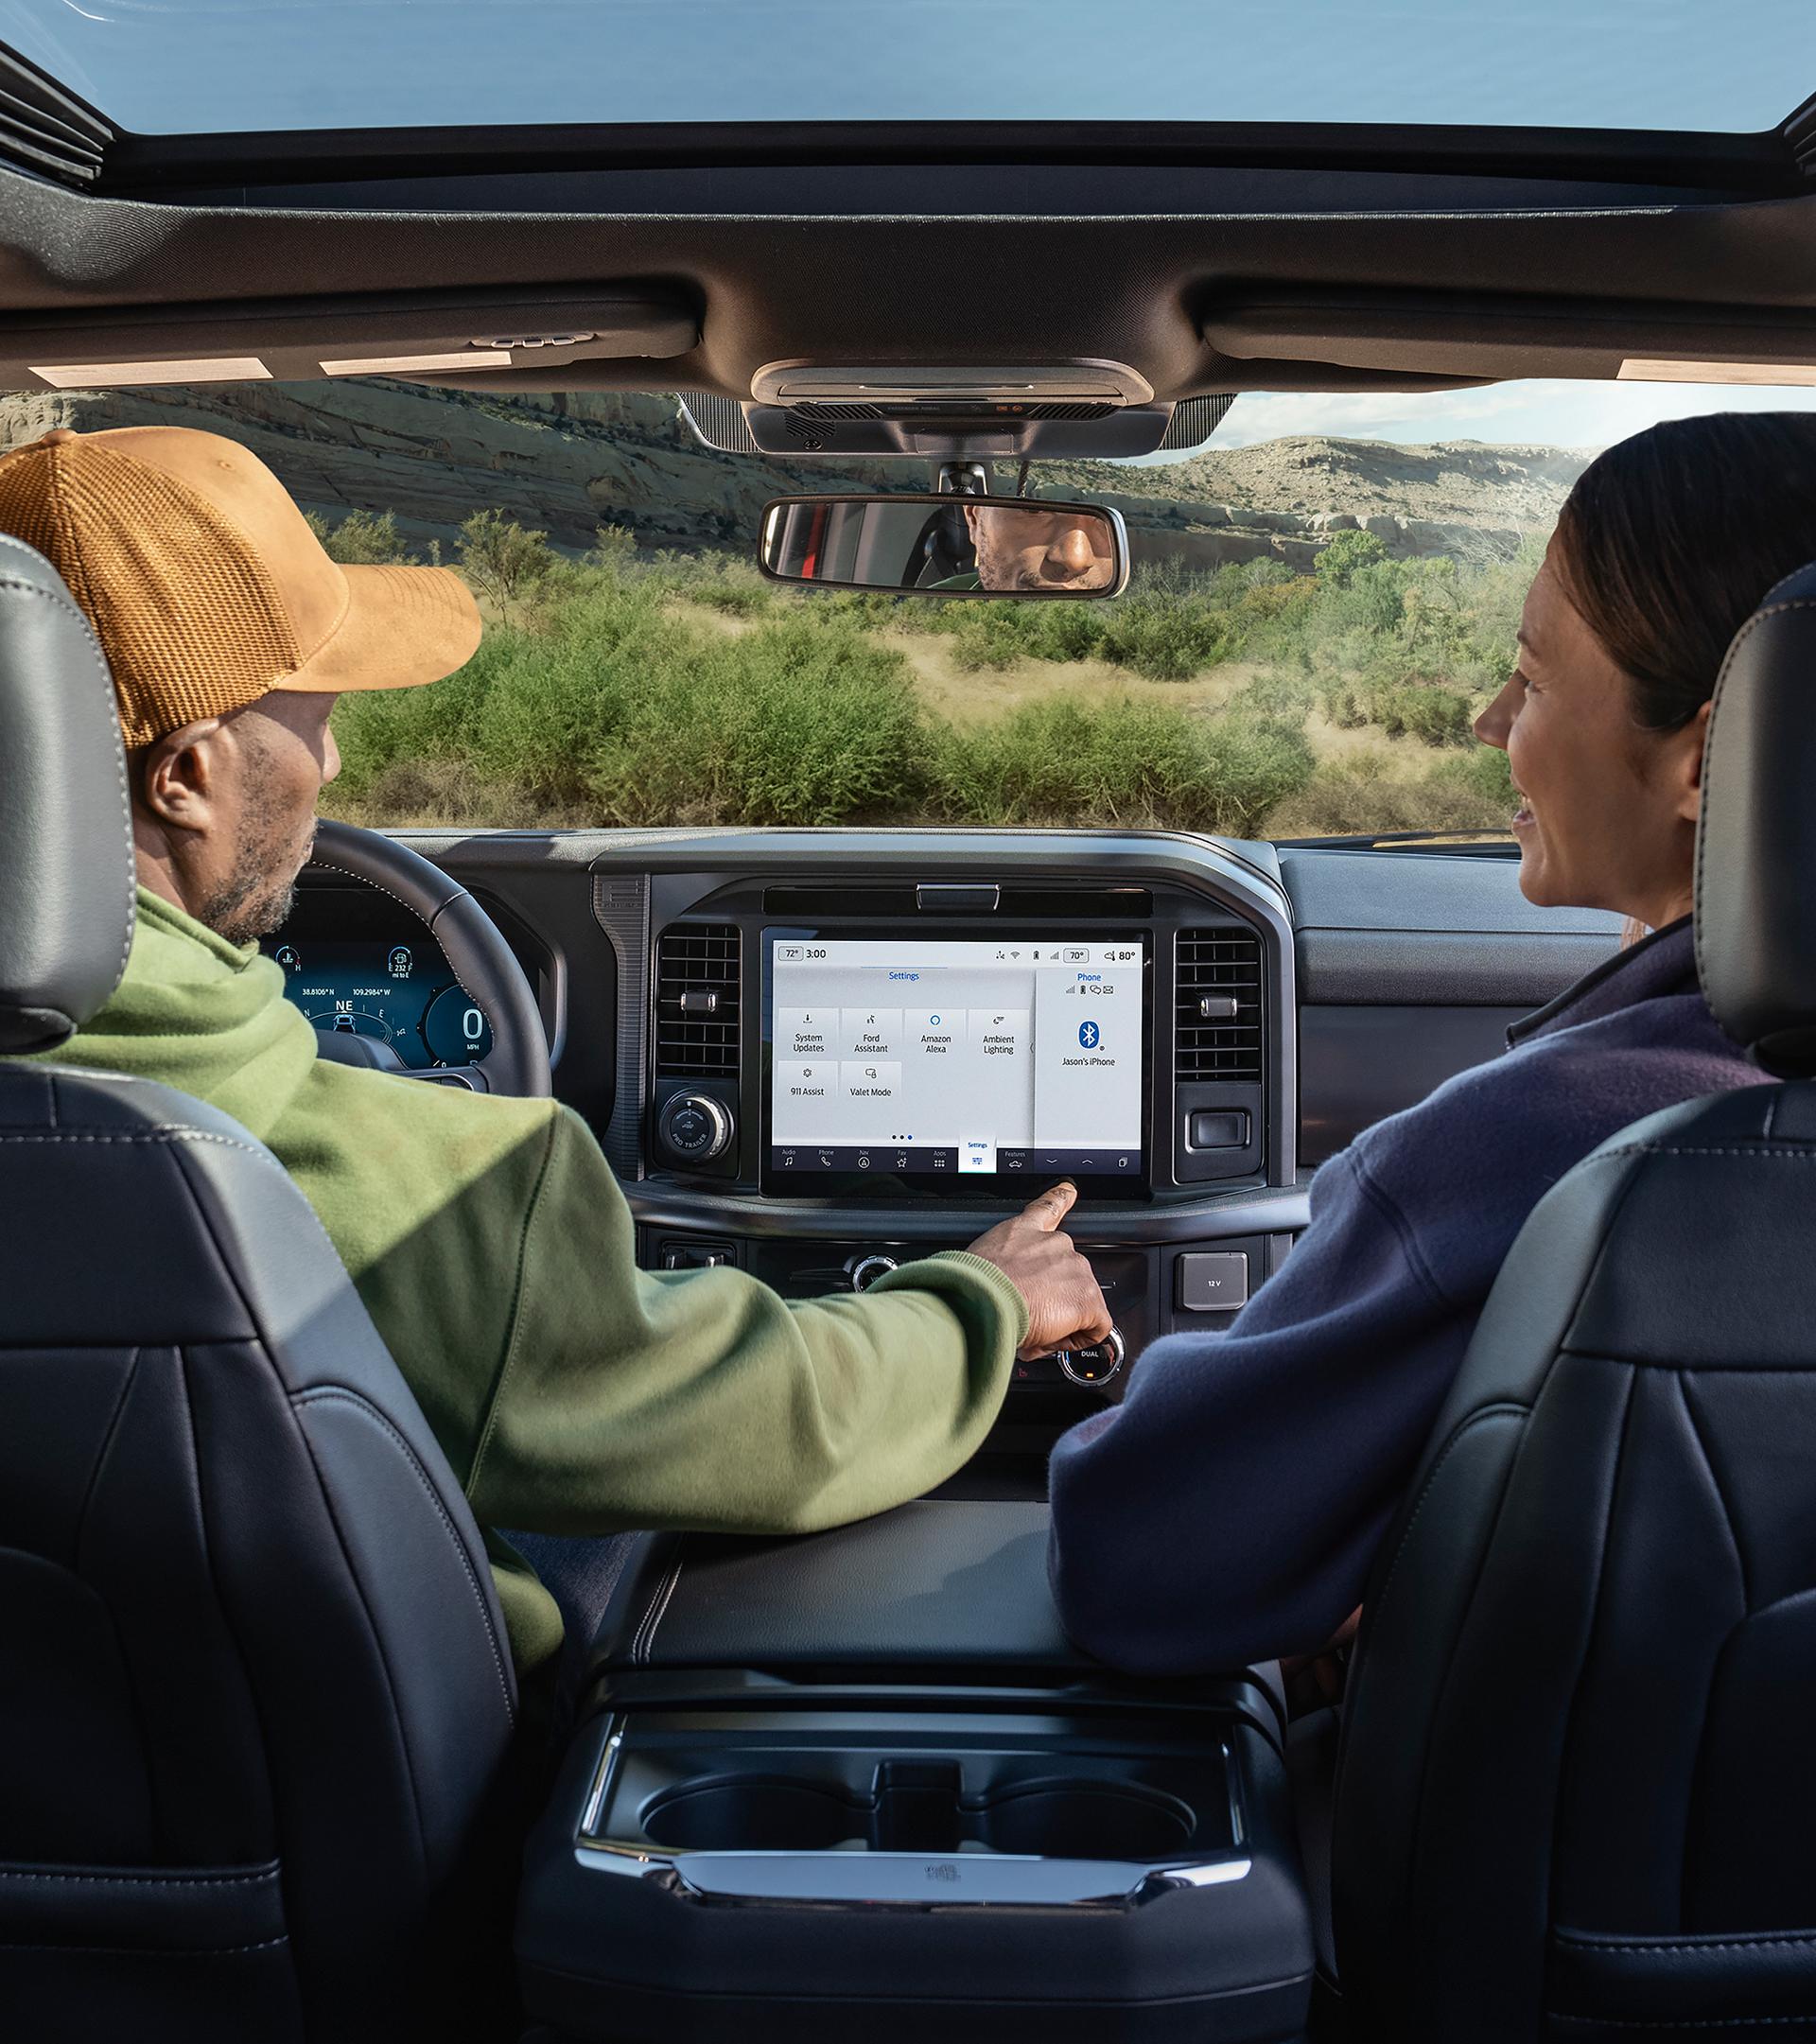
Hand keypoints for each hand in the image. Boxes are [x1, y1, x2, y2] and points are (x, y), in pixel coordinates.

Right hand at [965, 1182, 1114, 1360]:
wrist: (982, 1300)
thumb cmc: (973, 1286)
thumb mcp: (980, 1259)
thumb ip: (1000, 1263)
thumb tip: (1003, 1286)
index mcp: (1026, 1229)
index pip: (1050, 1206)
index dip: (1062, 1197)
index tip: (1069, 1190)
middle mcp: (1057, 1244)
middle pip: (1069, 1273)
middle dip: (1053, 1297)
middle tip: (1028, 1313)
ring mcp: (1075, 1270)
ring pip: (1082, 1301)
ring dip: (1063, 1318)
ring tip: (1033, 1327)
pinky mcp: (1086, 1299)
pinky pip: (1096, 1325)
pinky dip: (1080, 1337)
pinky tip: (1056, 1338)